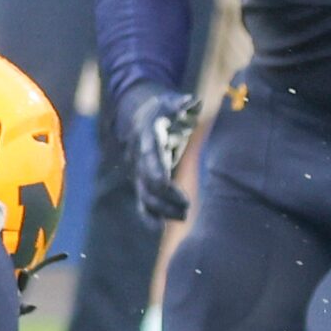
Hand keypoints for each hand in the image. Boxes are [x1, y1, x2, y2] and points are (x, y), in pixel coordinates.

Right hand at [116, 82, 197, 224]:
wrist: (138, 115)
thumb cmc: (162, 109)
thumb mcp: (171, 102)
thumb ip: (182, 104)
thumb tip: (192, 103)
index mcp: (146, 137)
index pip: (149, 155)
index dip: (155, 170)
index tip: (164, 184)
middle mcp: (138, 157)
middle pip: (146, 181)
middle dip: (164, 196)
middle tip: (186, 206)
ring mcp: (138, 170)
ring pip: (144, 195)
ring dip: (161, 209)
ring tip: (183, 217)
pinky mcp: (142, 180)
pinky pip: (143, 201)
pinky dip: (150, 216)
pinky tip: (160, 227)